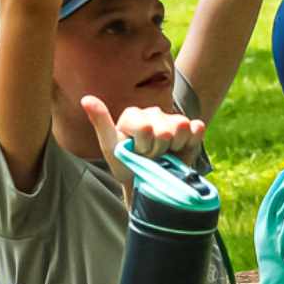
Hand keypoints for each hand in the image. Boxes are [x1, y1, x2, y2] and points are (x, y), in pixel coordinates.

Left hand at [83, 98, 206, 198]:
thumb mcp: (110, 147)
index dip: (144, 146)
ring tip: (163, 154)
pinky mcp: (191, 128)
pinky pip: (197, 128)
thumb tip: (85, 98)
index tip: (136, 153)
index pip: (146, 127)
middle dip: (158, 150)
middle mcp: (153, 112)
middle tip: (150, 156)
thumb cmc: (126, 165)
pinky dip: (191, 142)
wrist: (147, 185)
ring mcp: (173, 119)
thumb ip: (100, 122)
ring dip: (174, 147)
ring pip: (182, 126)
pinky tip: (179, 149)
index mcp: (133, 114)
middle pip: (165, 130)